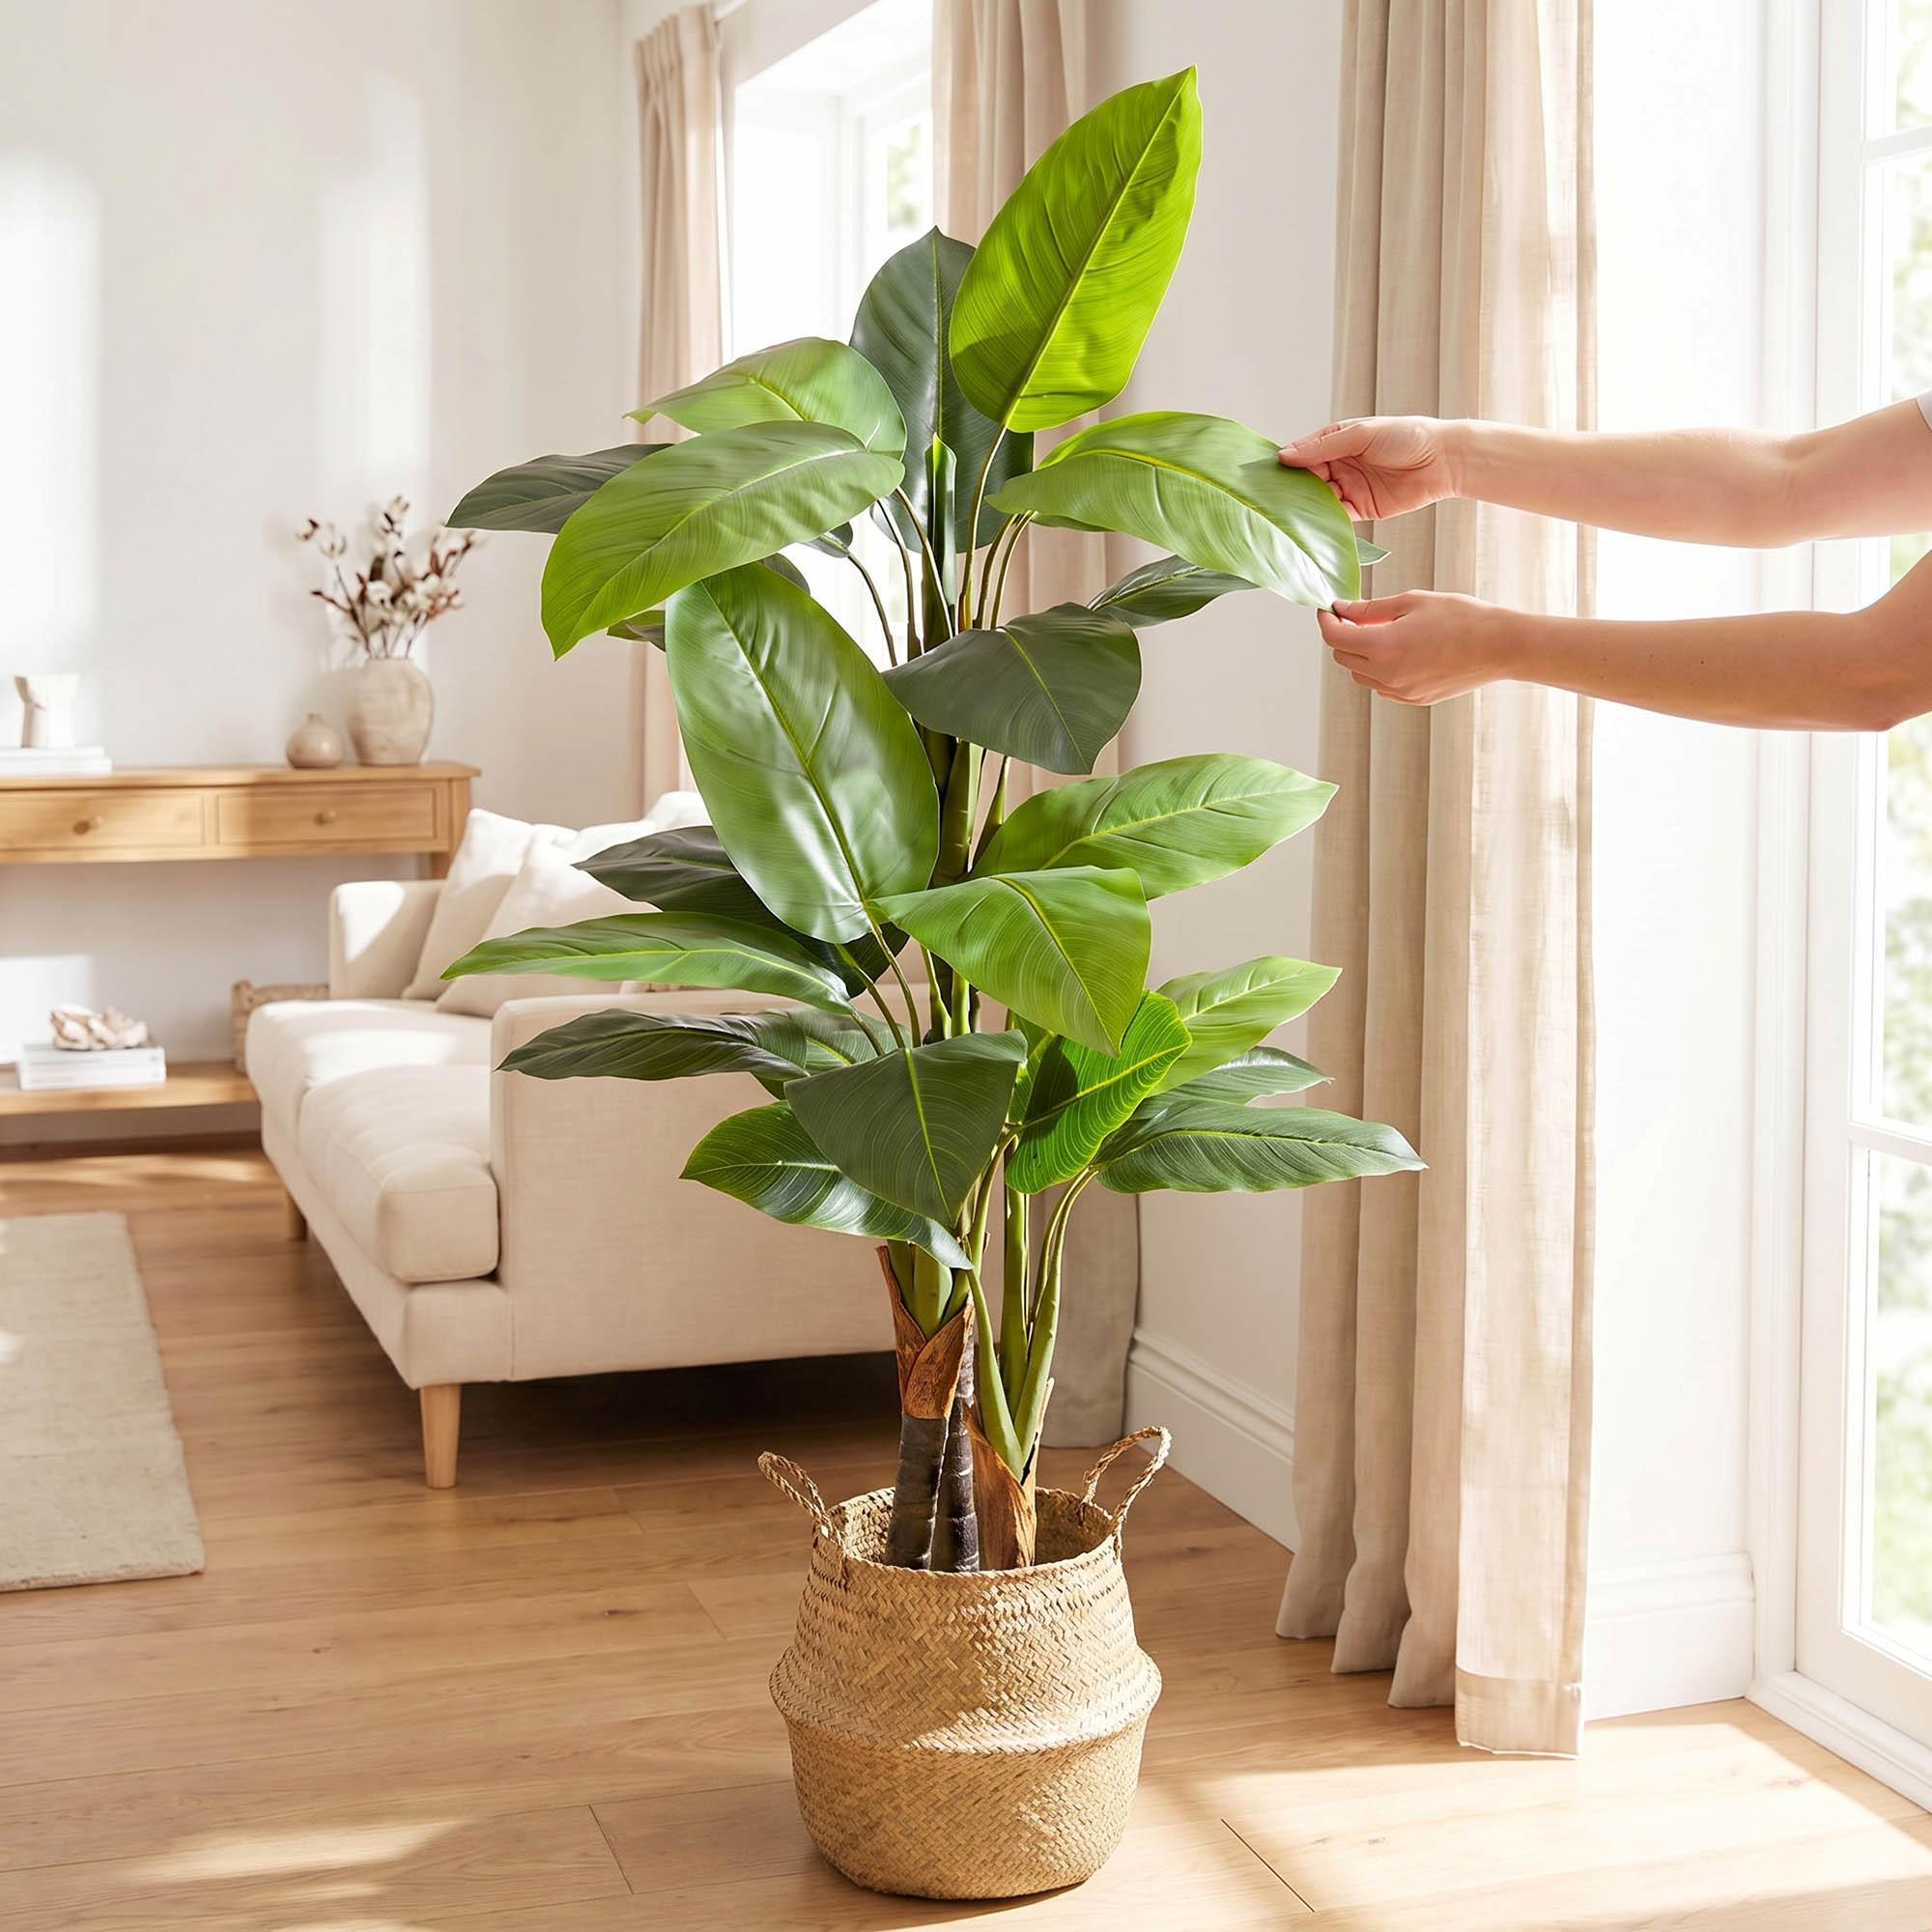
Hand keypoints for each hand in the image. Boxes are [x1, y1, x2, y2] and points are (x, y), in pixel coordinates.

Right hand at [1277, 416, 1460, 520]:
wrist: (1443, 461)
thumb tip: (1285, 455)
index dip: (1285, 463)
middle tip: (1269, 501)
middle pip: (1307, 479)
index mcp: (1337, 440)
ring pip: (1319, 500)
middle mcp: (1340, 464)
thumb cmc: (1407, 436)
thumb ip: (1324, 446)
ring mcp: (1349, 487)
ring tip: (1284, 516)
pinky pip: (1337, 518)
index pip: (1303, 452)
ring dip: (1305, 508)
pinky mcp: (1362, 509)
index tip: (1263, 474)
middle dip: (1291, 489)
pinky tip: (1310, 527)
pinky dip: (1324, 523)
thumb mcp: (1361, 434)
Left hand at [1316, 591, 1516, 704]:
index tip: (1328, 608)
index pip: (1335, 638)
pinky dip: (1379, 669)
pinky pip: (1382, 686)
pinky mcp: (1414, 699)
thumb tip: (1343, 609)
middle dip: (1343, 636)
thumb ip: (1371, 609)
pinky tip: (1400, 651)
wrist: (1500, 646)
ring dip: (1361, 655)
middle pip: (1343, 658)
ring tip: (1383, 632)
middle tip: (1358, 616)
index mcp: (1383, 648)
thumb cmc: (1461, 617)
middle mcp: (1387, 676)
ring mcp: (1400, 692)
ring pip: (1361, 675)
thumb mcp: (1413, 602)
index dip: (1326, 620)